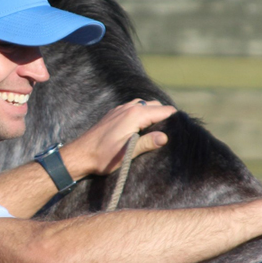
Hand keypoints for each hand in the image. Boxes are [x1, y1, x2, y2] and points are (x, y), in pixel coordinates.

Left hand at [60, 99, 176, 177]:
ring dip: (153, 114)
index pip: (164, 111)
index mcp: (134, 115)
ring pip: (144, 105)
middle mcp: (128, 107)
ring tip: (158, 130)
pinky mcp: (114, 114)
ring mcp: (120, 109)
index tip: (182, 130)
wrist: (79, 155)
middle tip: (172, 132)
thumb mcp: (126, 153)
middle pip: (156, 105)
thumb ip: (146, 143)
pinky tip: (142, 128)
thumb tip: (165, 137)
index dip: (174, 120)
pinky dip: (142, 114)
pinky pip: (134, 107)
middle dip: (165, 116)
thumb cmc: (102, 157)